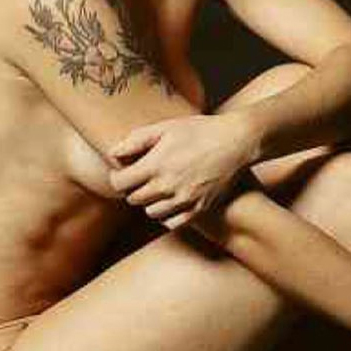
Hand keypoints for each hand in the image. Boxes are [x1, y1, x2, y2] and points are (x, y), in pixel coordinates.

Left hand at [108, 112, 254, 229]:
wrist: (237, 141)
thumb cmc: (201, 130)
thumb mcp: (166, 127)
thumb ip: (136, 140)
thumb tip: (112, 154)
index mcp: (155, 165)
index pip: (119, 184)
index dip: (117, 177)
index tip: (124, 171)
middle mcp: (167, 186)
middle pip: (133, 199)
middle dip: (134, 187)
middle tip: (144, 175)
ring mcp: (184, 200)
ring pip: (151, 212)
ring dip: (150, 201)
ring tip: (160, 186)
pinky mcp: (199, 208)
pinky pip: (171, 223)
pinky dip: (167, 214)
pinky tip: (172, 200)